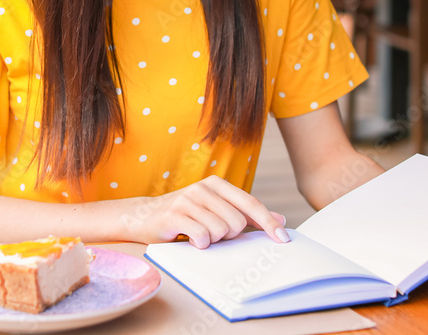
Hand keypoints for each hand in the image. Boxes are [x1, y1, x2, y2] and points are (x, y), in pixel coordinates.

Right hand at [119, 176, 287, 248]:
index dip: (268, 223)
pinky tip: (192, 241)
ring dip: (213, 240)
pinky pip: (201, 236)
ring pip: (220, 231)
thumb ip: (247, 215)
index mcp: (216, 185)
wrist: (144, 217)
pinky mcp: (173, 215)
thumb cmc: (185, 216)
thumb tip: (280, 220)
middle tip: (213, 234)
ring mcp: (187, 200)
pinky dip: (200, 243)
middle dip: (229, 235)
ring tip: (199, 235)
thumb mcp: (217, 212)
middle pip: (237, 222)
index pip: (250, 204)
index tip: (284, 239)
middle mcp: (202, 188)